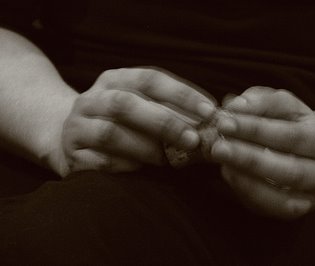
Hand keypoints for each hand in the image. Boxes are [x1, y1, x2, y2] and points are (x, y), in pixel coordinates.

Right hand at [50, 67, 215, 176]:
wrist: (71, 136)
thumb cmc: (120, 122)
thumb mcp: (141, 106)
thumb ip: (169, 109)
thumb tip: (209, 121)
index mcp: (114, 79)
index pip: (150, 79)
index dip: (181, 94)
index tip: (209, 110)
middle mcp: (92, 98)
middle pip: (127, 104)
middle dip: (165, 123)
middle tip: (193, 139)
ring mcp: (77, 126)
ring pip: (111, 134)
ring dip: (146, 147)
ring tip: (167, 158)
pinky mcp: (73, 154)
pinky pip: (102, 162)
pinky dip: (127, 166)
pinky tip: (142, 168)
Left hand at [211, 87, 314, 218]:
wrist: (306, 153)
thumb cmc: (286, 124)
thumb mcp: (279, 106)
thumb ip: (260, 101)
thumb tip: (236, 105)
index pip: (290, 134)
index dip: (256, 128)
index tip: (225, 121)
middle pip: (288, 167)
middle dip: (249, 156)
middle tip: (218, 146)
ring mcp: (313, 194)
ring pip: (282, 191)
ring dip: (247, 175)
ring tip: (220, 159)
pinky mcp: (298, 209)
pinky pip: (274, 205)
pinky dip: (249, 190)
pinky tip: (229, 173)